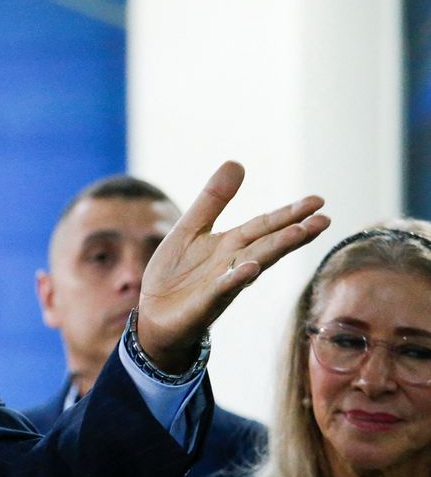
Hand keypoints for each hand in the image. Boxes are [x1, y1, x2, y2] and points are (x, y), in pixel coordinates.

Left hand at [137, 161, 330, 372]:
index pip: (265, 225)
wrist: (153, 314)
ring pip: (253, 264)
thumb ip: (213, 200)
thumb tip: (237, 162)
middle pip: (267, 244)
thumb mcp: (190, 227)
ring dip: (275, 249)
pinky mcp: (204, 304)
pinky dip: (236, 278)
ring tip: (298, 234)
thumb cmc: (175, 273)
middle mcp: (234, 264)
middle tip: (323, 220)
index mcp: (231, 244)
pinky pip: (222, 289)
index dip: (290, 213)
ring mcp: (222, 285)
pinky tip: (251, 268)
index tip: (319, 201)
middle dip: (294, 232)